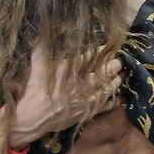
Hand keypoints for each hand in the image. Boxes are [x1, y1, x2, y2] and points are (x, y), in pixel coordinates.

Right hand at [7, 45, 121, 145]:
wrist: (32, 118)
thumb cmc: (33, 90)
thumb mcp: (35, 64)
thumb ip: (41, 48)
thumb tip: (41, 35)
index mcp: (74, 67)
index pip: (92, 55)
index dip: (101, 50)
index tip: (106, 47)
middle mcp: (84, 82)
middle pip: (106, 71)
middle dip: (114, 64)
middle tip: (120, 61)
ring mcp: (88, 98)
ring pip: (109, 88)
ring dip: (116, 81)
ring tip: (121, 76)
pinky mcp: (87, 112)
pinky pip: (105, 106)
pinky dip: (111, 101)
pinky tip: (115, 98)